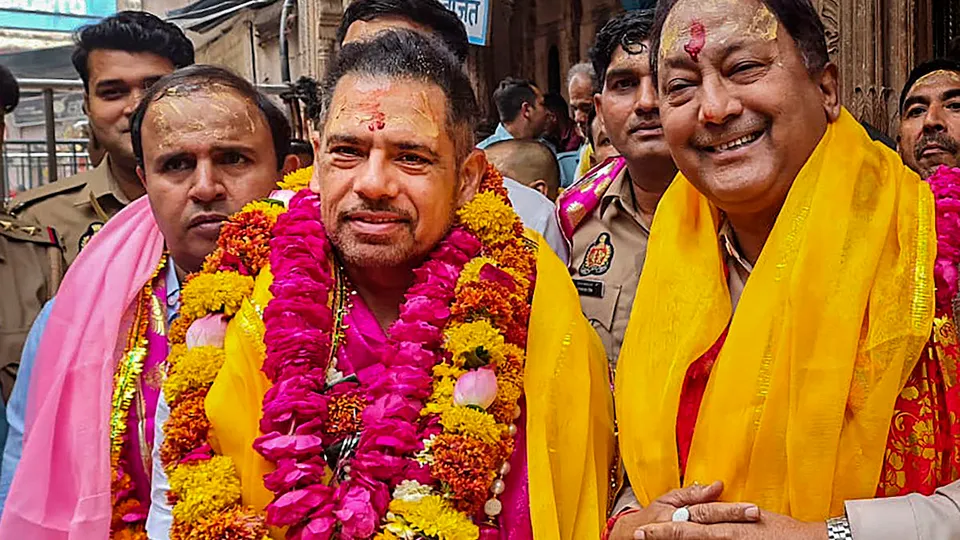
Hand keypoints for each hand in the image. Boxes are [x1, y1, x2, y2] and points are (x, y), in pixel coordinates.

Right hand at [609, 482, 760, 539]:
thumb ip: (693, 493)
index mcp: (678, 513)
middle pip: (711, 526)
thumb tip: (718, 485)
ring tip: (751, 533)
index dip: (731, 510)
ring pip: (706, 539)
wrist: (629, 536)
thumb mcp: (668, 500)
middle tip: (755, 516)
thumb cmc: (652, 517)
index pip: (708, 510)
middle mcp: (680, 527)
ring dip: (726, 537)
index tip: (753, 509)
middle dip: (734, 522)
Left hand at [634, 509, 827, 539]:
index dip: (666, 526)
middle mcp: (729, 533)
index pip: (691, 522)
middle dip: (663, 536)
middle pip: (689, 534)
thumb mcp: (752, 517)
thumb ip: (728, 515)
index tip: (646, 529)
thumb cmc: (785, 531)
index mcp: (730, 522)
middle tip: (639, 536)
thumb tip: (709, 511)